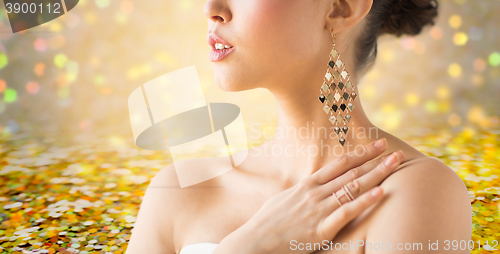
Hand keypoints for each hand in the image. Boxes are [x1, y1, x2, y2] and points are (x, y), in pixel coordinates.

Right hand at [231, 138, 403, 253]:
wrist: (256, 242)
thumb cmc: (268, 223)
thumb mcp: (284, 200)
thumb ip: (301, 193)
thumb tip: (310, 186)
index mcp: (307, 186)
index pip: (338, 165)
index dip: (359, 154)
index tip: (376, 145)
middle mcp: (316, 193)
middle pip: (351, 173)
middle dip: (374, 159)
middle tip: (393, 149)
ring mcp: (319, 209)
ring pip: (353, 187)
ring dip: (377, 174)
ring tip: (395, 164)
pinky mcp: (321, 229)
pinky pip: (346, 212)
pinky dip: (364, 201)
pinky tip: (380, 193)